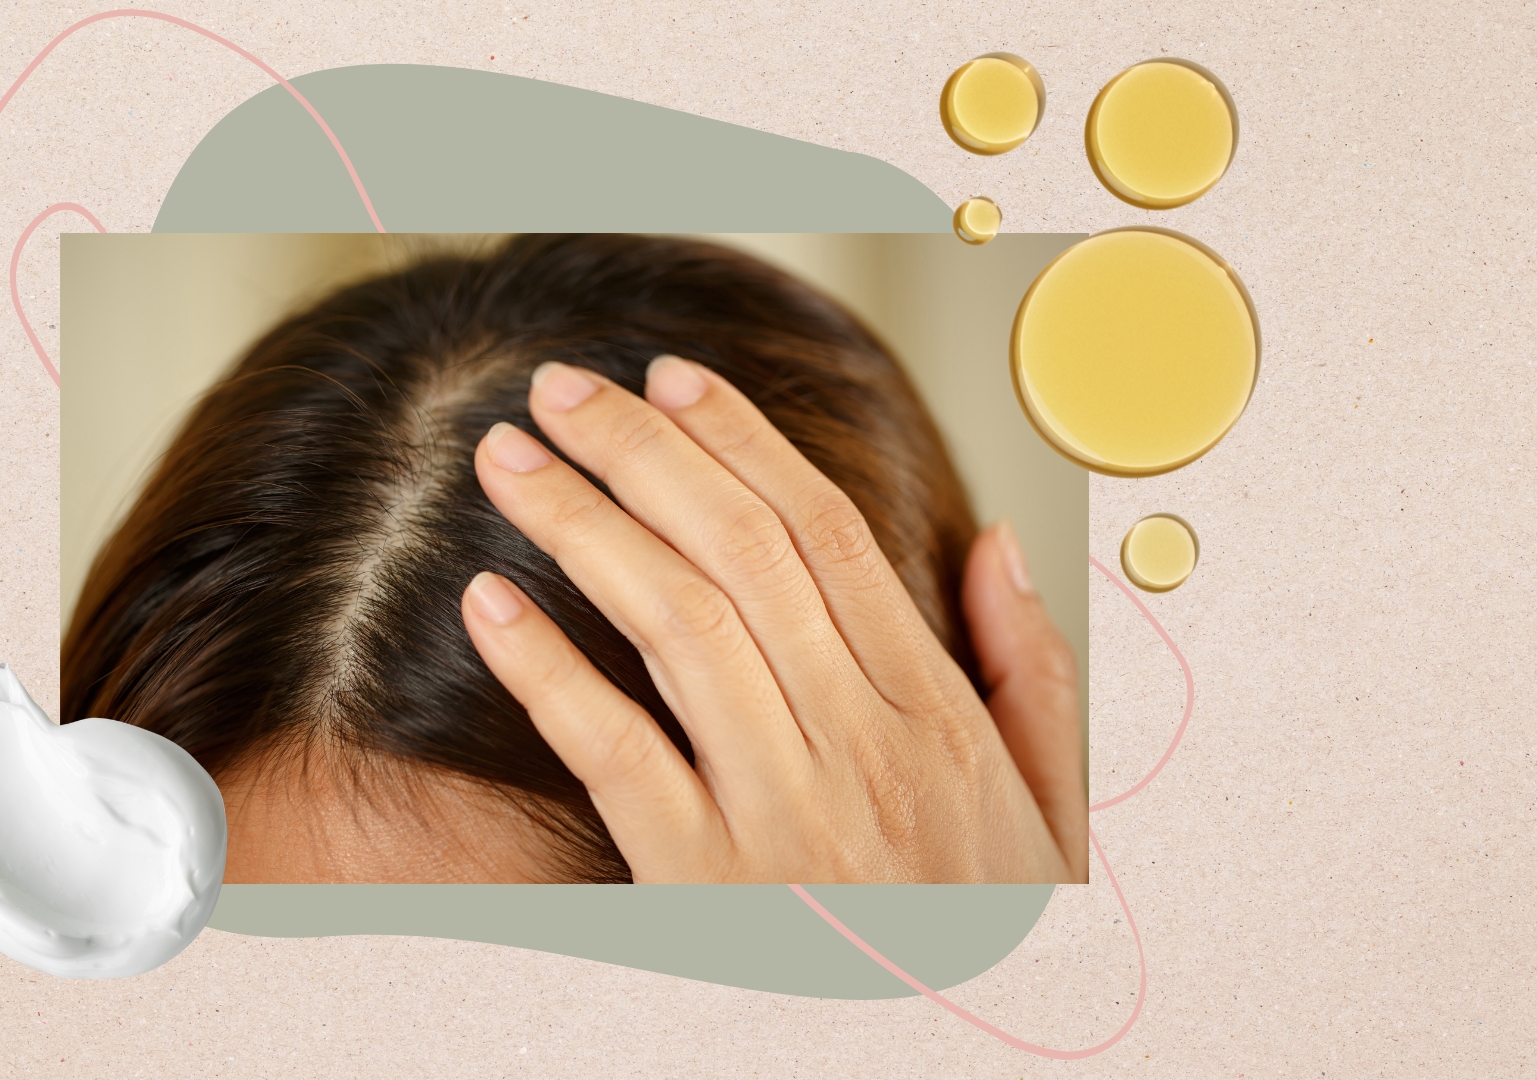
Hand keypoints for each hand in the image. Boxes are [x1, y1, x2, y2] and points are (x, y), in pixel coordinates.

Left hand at [459, 356, 1086, 882]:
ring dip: (583, 527)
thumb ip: (1029, 673)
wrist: (944, 1062)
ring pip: (676, 626)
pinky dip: (548, 672)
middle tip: (562, 384)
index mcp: (934, 713)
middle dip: (642, 451)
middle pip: (738, 555)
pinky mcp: (699, 885)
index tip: (672, 376)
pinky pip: (615, 756)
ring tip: (510, 459)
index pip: (826, 535)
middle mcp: (857, 746)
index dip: (742, 440)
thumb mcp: (1050, 809)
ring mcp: (777, 815)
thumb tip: (993, 544)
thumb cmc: (985, 933)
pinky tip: (487, 604)